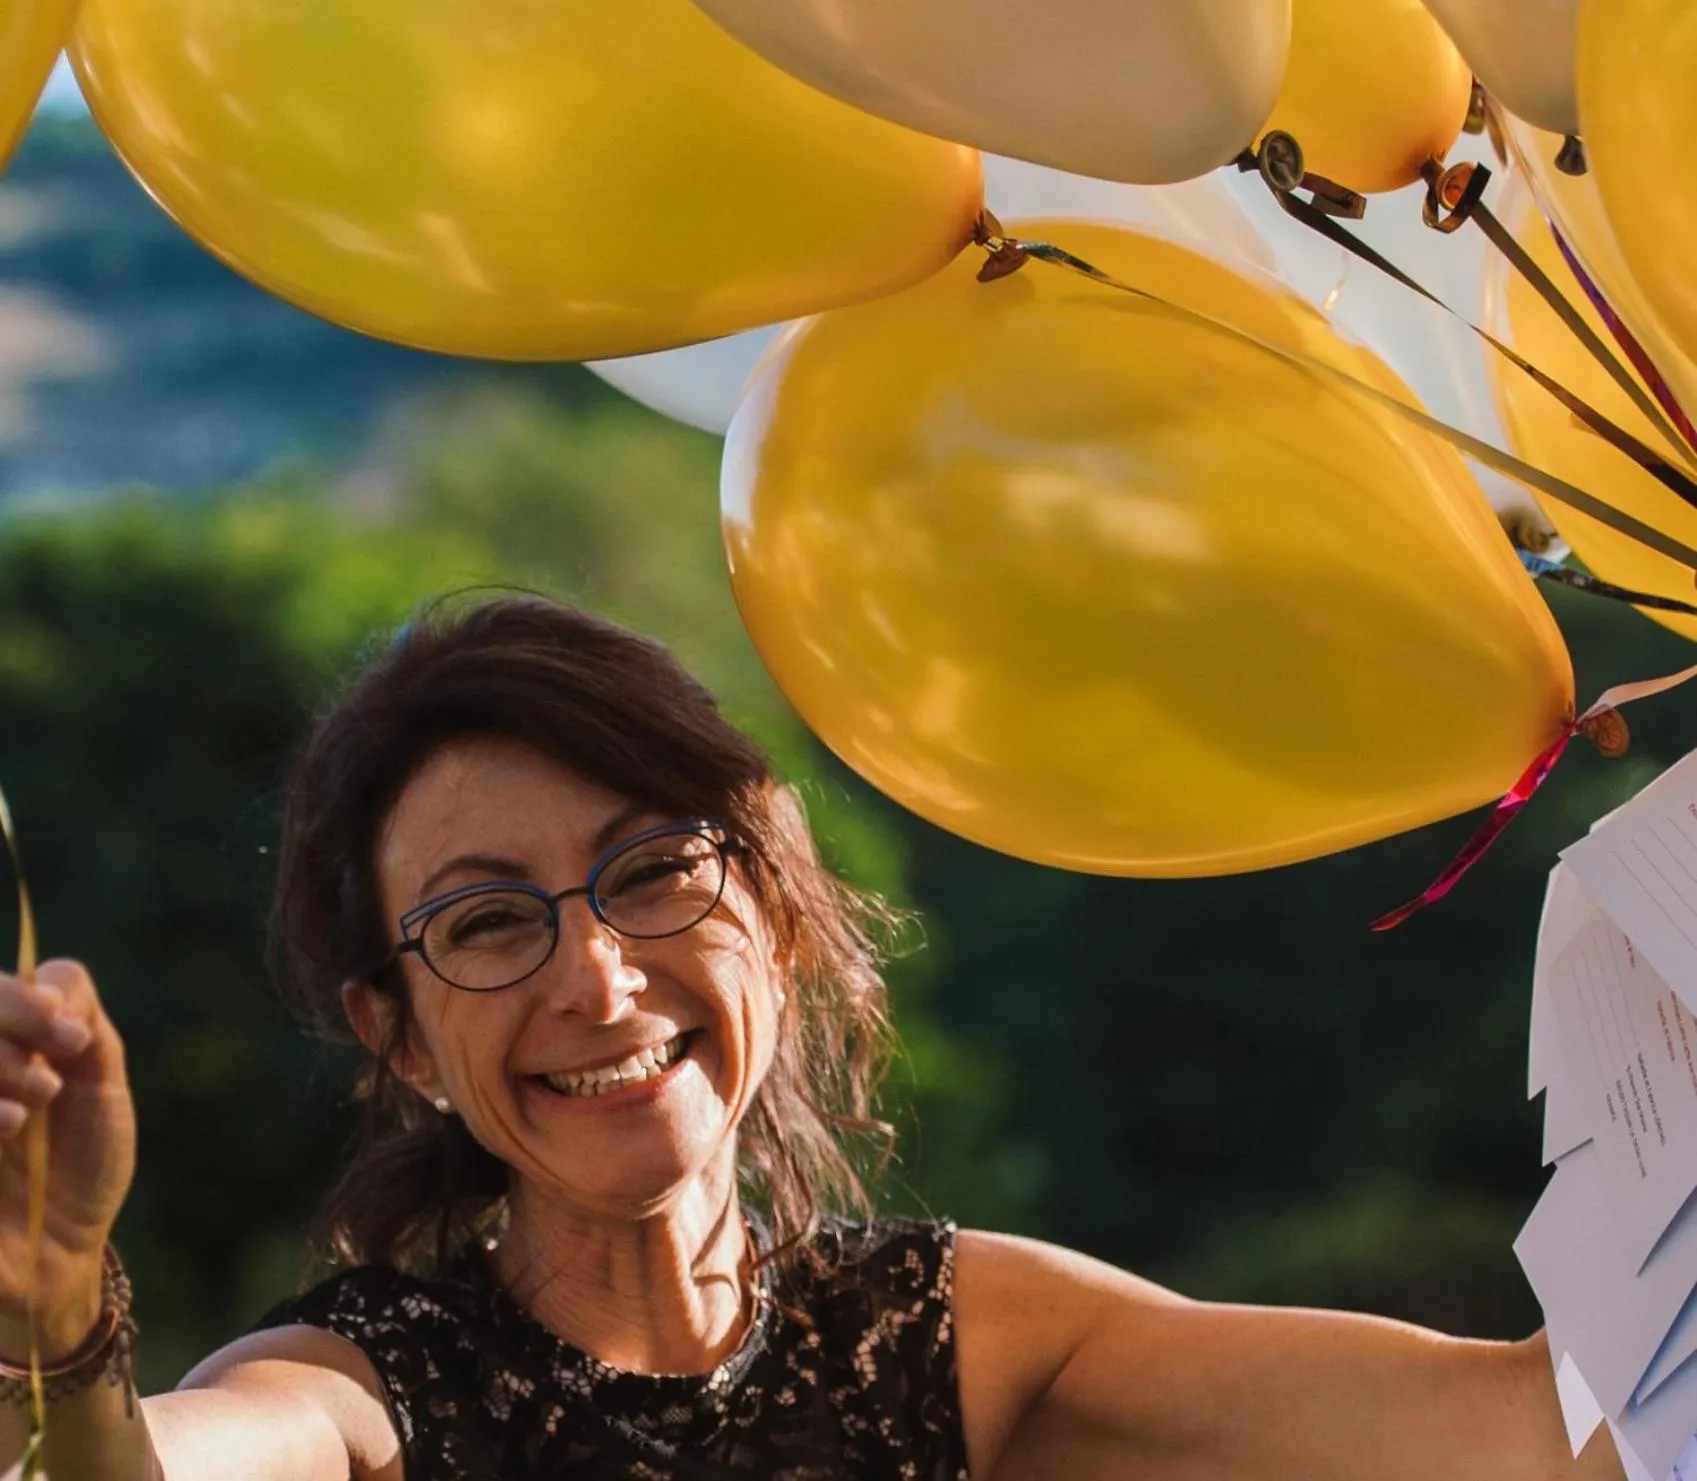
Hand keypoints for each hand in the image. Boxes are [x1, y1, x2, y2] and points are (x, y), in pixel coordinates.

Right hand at [0, 960, 136, 1359]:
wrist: (57, 1256)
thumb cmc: (78, 1167)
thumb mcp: (100, 1090)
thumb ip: (84, 1027)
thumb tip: (52, 984)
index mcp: (3, 1044)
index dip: (25, 999)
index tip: (73, 1040)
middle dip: (10, 1027)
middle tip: (50, 1081)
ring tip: (29, 1110)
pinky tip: (7, 1128)